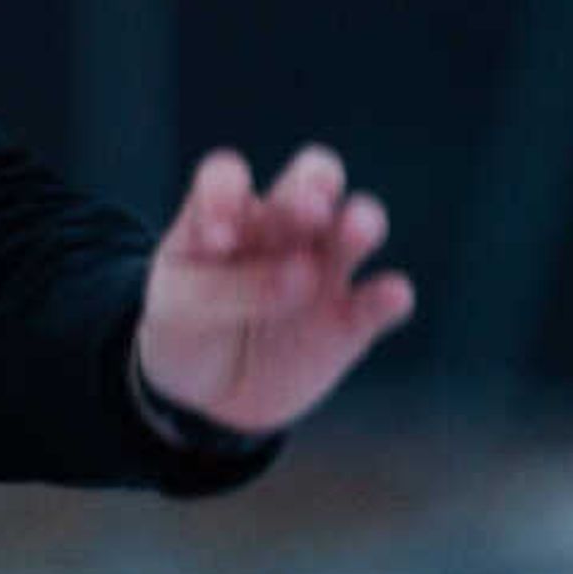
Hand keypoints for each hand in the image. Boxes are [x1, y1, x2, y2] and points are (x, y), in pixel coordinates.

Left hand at [132, 145, 415, 437]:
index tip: (217, 239)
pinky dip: (389, 296)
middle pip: (312, 179)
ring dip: (361, 221)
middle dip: (313, 185)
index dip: (224, 193)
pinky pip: (378, 302)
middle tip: (308, 208)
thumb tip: (305, 271)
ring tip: (358, 232)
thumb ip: (230, 286)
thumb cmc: (186, 329)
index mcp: (226, 214)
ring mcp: (322, 270)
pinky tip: (390, 296)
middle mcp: (281, 229)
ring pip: (355, 226)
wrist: (205, 396)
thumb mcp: (182, 308)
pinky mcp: (349, 323)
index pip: (227, 177)